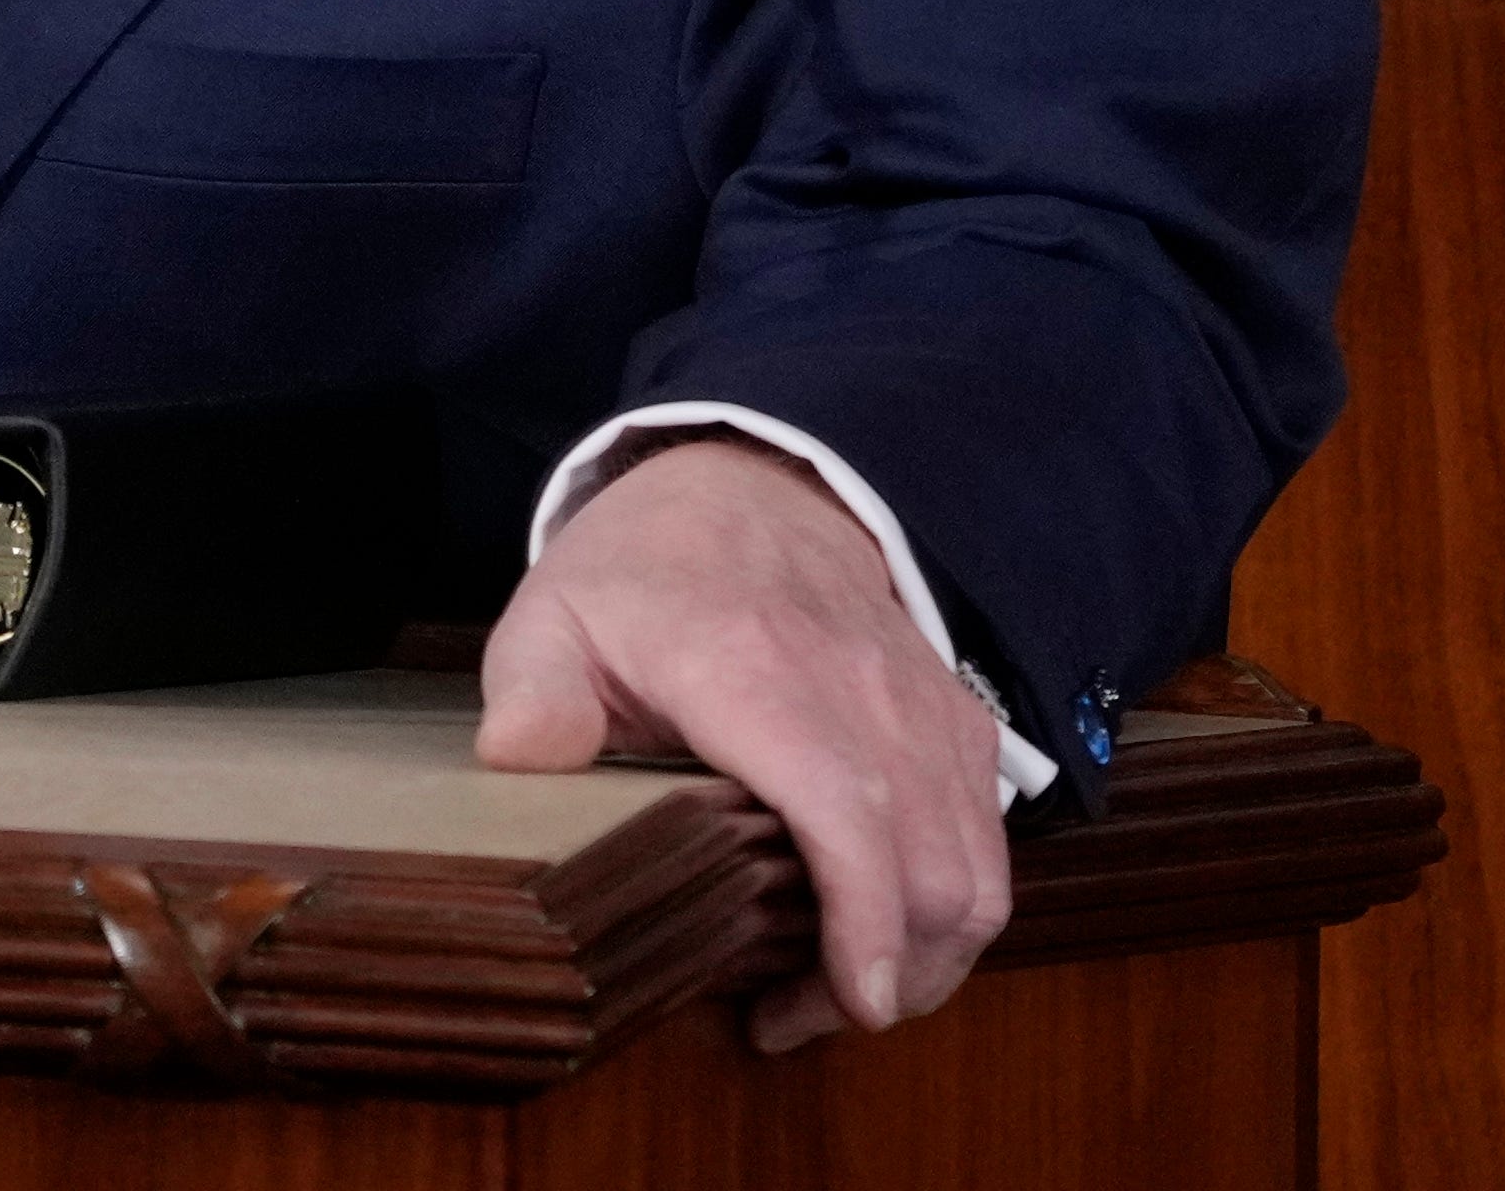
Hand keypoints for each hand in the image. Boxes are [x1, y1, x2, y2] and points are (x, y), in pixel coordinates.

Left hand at [471, 434, 1016, 1052]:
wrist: (753, 487)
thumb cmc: (645, 571)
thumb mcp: (556, 616)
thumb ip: (534, 691)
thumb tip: (517, 757)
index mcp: (755, 670)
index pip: (844, 808)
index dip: (863, 919)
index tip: (852, 999)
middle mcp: (861, 691)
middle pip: (933, 866)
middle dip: (892, 974)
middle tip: (802, 1017)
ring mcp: (922, 707)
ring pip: (978, 865)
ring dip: (930, 954)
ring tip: (842, 991)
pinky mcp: (955, 723)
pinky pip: (987, 836)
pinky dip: (954, 903)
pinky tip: (883, 929)